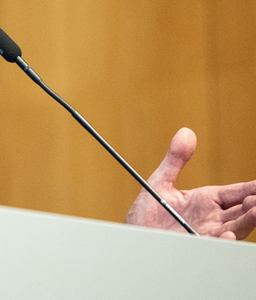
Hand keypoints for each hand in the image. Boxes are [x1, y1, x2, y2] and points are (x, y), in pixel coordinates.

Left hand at [125, 127, 255, 238]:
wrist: (132, 235)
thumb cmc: (147, 213)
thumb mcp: (160, 182)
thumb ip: (175, 159)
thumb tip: (186, 132)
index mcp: (206, 200)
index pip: (236, 193)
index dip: (252, 189)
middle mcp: (211, 218)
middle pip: (241, 211)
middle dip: (253, 205)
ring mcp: (205, 233)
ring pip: (233, 228)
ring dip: (246, 221)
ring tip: (255, 211)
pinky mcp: (195, 244)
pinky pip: (213, 244)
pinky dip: (223, 240)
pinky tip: (229, 234)